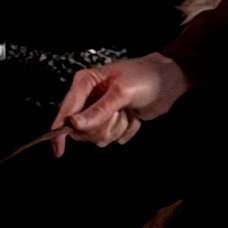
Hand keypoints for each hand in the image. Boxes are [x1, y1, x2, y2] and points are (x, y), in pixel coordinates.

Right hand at [50, 52, 190, 153]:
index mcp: (85, 83)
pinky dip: (126, 131)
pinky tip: (133, 116)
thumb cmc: (145, 77)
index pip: (66, 110)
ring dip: (116, 129)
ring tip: (127, 113)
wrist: (169, 81)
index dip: (59, 130)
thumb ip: (98, 110)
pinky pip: (113, 138)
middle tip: (117, 114)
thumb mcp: (121, 92)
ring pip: (98, 136)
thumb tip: (74, 125)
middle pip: (81, 129)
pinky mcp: (114, 121)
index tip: (58, 150)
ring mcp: (101, 111)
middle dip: (101, 128)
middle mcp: (89, 98)